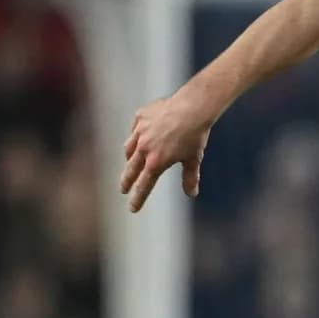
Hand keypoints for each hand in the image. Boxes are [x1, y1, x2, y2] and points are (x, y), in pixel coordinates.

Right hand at [121, 94, 213, 210]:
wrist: (192, 108)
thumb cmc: (195, 135)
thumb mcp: (194, 158)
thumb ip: (190, 177)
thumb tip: (192, 194)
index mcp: (156, 162)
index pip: (144, 185)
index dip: (138, 198)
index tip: (133, 209)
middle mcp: (144, 148)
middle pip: (131, 170)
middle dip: (126, 181)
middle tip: (123, 189)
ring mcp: (140, 132)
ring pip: (129, 149)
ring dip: (129, 159)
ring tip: (131, 163)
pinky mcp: (140, 117)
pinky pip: (135, 130)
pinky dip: (136, 136)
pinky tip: (140, 138)